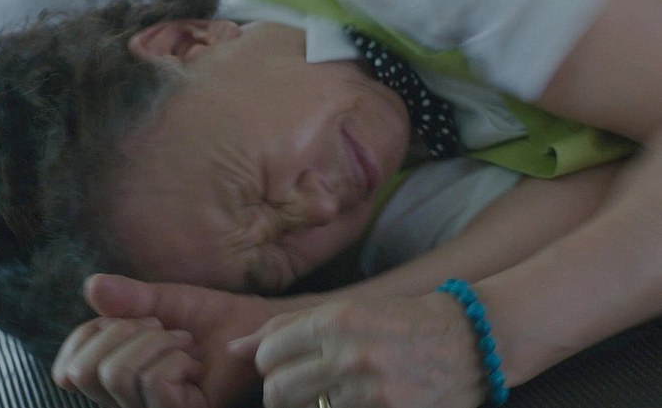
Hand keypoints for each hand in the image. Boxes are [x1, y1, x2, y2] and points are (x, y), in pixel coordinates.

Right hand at [53, 274, 287, 407]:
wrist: (250, 327)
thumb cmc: (206, 318)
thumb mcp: (160, 301)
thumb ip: (125, 298)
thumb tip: (91, 287)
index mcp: (110, 376)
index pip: (68, 371)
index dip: (91, 335)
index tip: (132, 320)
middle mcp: (123, 401)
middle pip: (85, 372)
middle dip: (124, 333)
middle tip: (161, 329)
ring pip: (117, 375)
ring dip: (155, 344)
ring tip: (182, 343)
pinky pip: (153, 383)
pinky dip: (175, 359)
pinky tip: (194, 362)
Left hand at [228, 293, 485, 407]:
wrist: (474, 340)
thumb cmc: (405, 320)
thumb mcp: (350, 311)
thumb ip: (290, 327)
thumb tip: (234, 347)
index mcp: (337, 319)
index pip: (268, 352)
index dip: (269, 363)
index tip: (283, 365)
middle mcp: (349, 354)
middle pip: (277, 389)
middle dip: (279, 392)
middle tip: (298, 388)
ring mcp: (369, 390)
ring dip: (312, 405)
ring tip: (334, 393)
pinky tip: (354, 401)